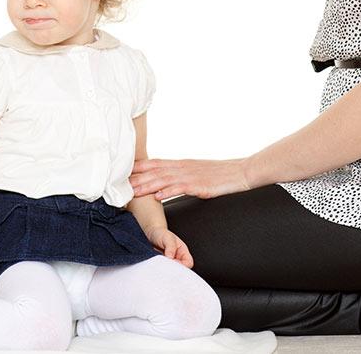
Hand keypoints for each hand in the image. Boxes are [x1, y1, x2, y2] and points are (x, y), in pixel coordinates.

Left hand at [130, 158, 250, 199]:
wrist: (242, 172)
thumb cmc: (221, 174)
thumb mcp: (197, 172)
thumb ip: (182, 174)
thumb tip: (166, 182)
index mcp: (182, 164)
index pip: (156, 163)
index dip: (138, 167)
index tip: (122, 171)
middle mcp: (184, 167)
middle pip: (156, 171)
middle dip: (137, 178)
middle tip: (118, 184)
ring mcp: (192, 175)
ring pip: (165, 179)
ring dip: (147, 185)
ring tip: (133, 191)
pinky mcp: (201, 186)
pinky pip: (182, 188)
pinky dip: (169, 191)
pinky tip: (159, 196)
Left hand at [144, 226, 193, 267]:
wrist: (151, 234)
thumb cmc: (161, 234)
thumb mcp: (167, 237)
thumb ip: (170, 247)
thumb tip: (171, 257)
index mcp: (183, 251)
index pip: (188, 262)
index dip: (183, 265)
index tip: (174, 264)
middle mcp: (178, 258)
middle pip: (181, 269)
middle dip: (175, 270)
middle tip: (166, 267)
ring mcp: (170, 262)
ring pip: (173, 271)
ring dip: (168, 271)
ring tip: (161, 266)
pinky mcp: (163, 265)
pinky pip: (165, 271)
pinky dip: (162, 271)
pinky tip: (158, 268)